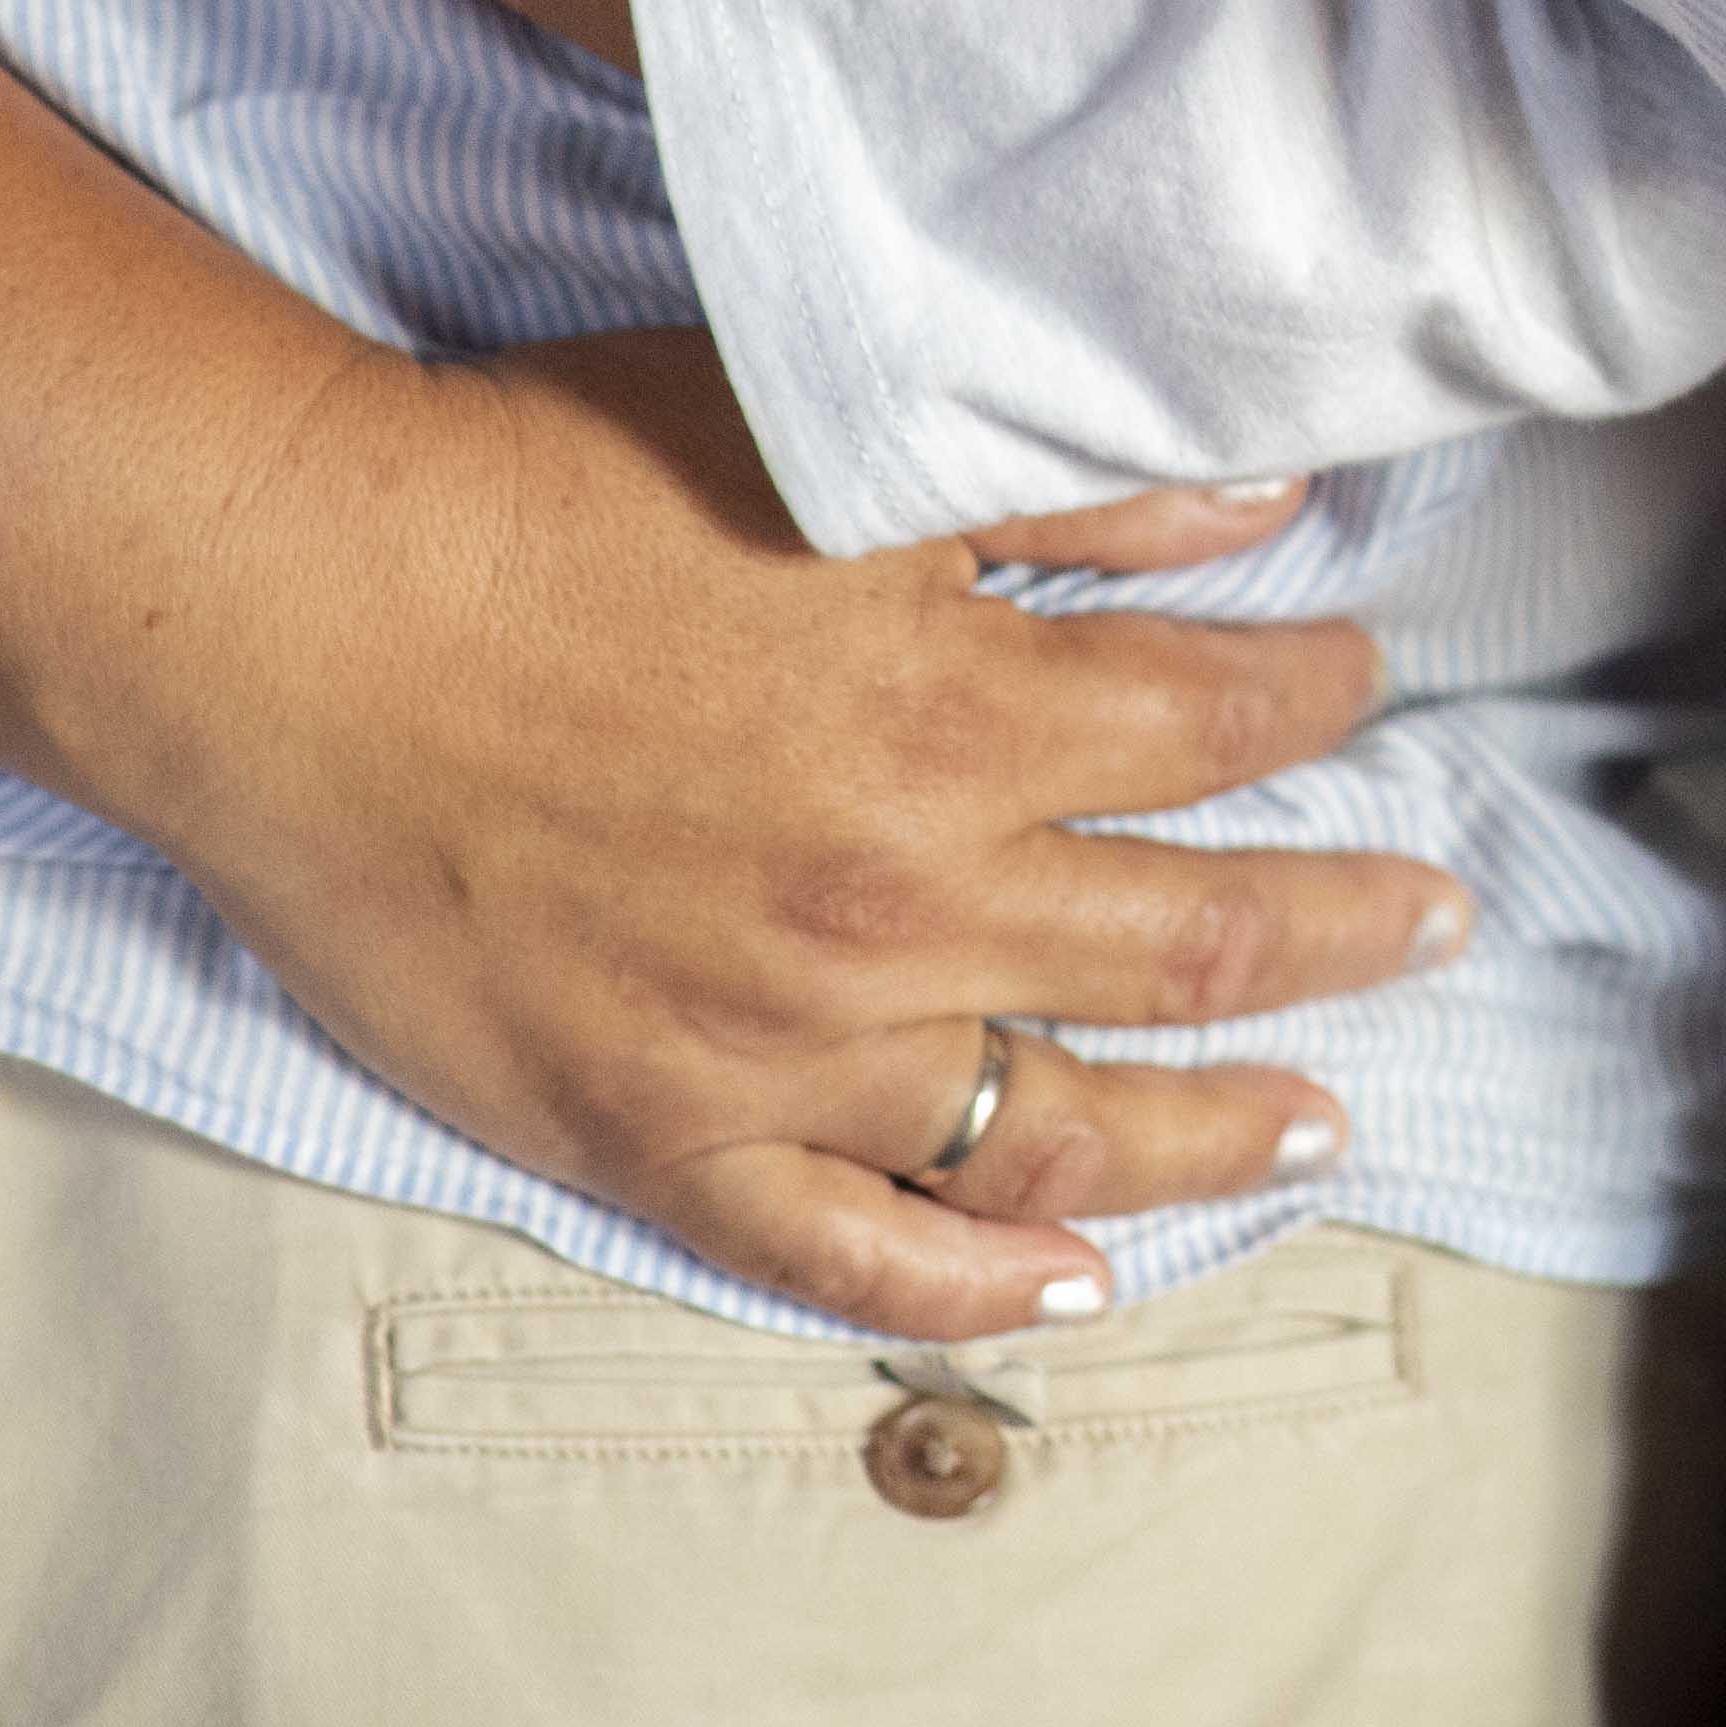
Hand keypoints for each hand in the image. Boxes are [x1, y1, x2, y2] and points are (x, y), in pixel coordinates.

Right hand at [48, 328, 1464, 1341]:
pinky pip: (842, 1247)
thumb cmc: (546, 493)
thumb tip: (1265, 497)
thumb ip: (1067, 487)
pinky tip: (1071, 1281)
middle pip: (1200, 937)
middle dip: (1347, 928)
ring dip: (1219, 1129)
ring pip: (1063, 1123)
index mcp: (962, 714)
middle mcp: (900, 900)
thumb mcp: (839, 445)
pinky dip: (969, 1280)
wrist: (289, 612)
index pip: (1226, 719)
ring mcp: (778, 1043)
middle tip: (1436, 922)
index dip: (1324, 696)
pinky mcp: (650, 1128)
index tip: (1363, 684)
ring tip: (1323, 1116)